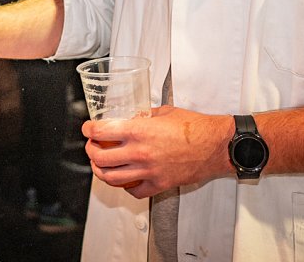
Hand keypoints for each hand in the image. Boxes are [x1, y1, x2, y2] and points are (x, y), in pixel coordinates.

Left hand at [82, 106, 233, 198]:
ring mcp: (148, 171)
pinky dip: (125, 186)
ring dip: (101, 171)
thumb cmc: (195, 127)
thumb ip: (144, 116)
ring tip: (100, 164)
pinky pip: (133, 191)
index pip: (101, 132)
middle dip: (90, 151)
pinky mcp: (158, 184)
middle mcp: (140, 153)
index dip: (89, 130)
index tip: (87, 129)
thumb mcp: (164, 112)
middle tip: (91, 146)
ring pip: (111, 178)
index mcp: (139, 131)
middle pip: (100, 158)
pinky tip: (124, 179)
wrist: (216, 145)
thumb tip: (132, 117)